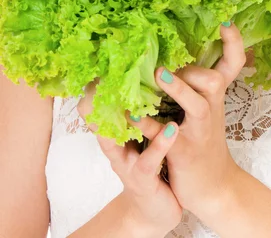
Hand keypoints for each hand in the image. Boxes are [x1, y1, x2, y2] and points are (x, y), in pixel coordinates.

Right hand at [77, 79, 182, 236]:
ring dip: (134, 112)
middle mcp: (115, 146)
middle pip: (101, 116)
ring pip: (123, 135)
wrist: (154, 211)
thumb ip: (138, 111)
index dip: (98, 83)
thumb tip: (142, 78)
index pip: (98, 104)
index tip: (106, 58)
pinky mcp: (142, 180)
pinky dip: (159, 143)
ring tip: (154, 86)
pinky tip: (172, 129)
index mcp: (115, 132)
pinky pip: (149, 160)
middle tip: (118, 66)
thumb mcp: (139, 137)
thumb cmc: (149, 167)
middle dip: (106, 92)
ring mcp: (126, 163)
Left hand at [127, 22, 245, 220]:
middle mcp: (211, 110)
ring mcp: (199, 132)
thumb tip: (170, 52)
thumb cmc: (204, 141)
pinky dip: (147, 125)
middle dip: (195, 65)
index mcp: (215, 97)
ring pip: (198, 106)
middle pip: (216, 79)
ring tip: (159, 74)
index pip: (233, 64)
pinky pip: (166, 137)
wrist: (213, 188)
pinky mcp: (183, 152)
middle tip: (171, 57)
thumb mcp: (205, 109)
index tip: (227, 21)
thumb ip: (194, 84)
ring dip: (179, 89)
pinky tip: (129, 115)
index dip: (234, 43)